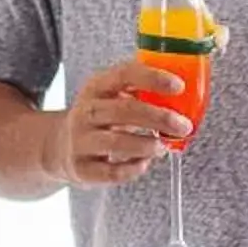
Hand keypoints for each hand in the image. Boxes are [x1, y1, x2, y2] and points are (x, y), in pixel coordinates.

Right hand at [49, 57, 191, 187]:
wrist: (60, 146)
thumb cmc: (100, 118)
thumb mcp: (111, 96)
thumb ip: (141, 92)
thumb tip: (188, 94)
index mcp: (96, 87)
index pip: (124, 74)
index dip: (152, 78)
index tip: (178, 86)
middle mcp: (85, 112)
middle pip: (124, 110)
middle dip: (159, 118)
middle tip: (184, 126)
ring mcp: (80, 141)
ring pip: (117, 143)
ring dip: (148, 145)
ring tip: (164, 146)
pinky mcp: (81, 168)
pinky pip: (112, 172)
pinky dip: (134, 169)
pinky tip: (145, 162)